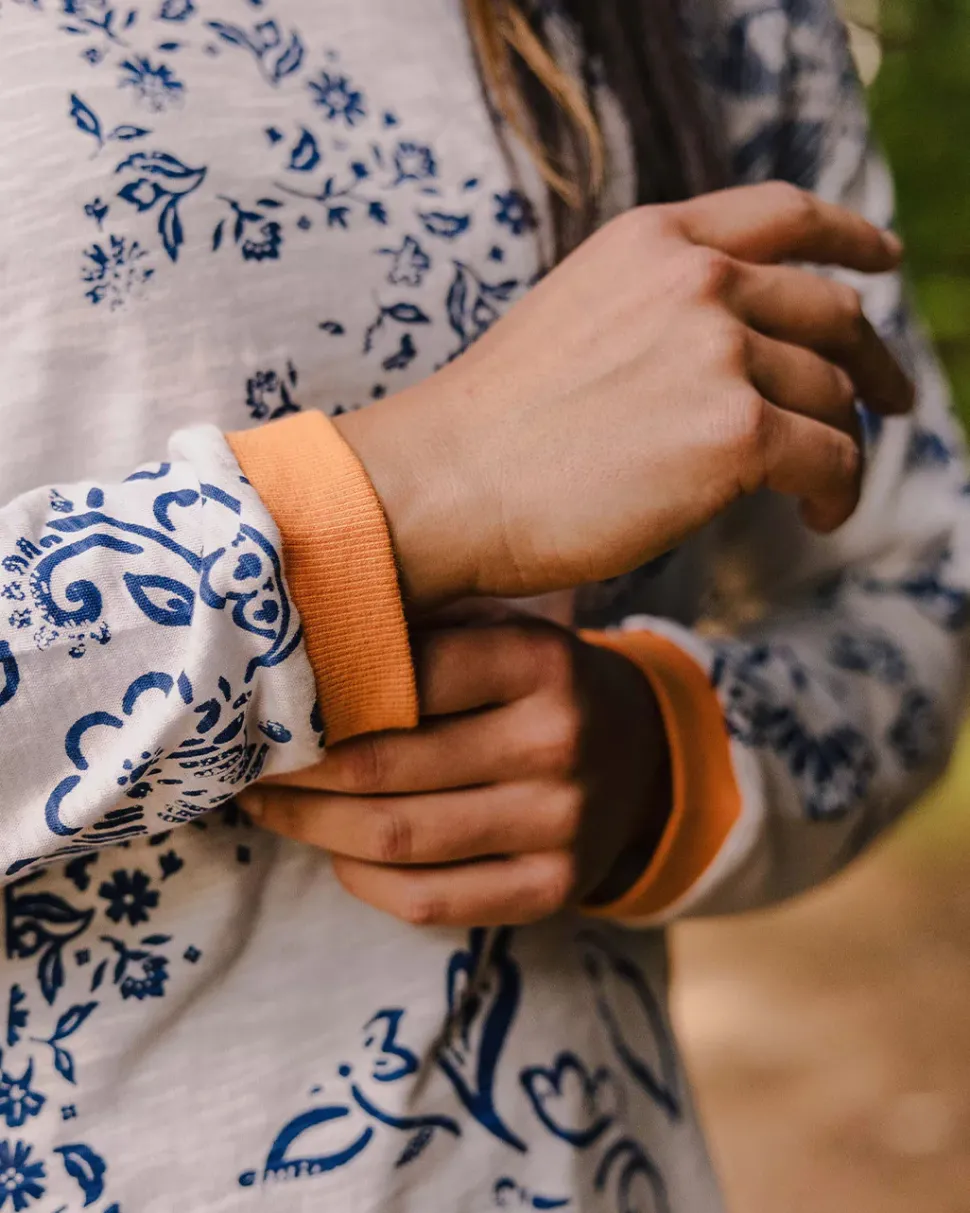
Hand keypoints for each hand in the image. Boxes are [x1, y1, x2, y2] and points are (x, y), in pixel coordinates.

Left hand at [240, 619, 668, 926]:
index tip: (265, 700)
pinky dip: (362, 879)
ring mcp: (562, 825)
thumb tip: (295, 642)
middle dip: (297, 771)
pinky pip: (429, 900)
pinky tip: (333, 850)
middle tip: (245, 762)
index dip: (321, 695)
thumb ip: (422, 631)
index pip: (405, 677)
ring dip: (312, 826)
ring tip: (267, 806)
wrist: (639, 755)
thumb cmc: (539, 683)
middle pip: (387, 767)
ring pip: (397, 838)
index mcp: (541, 660)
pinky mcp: (553, 889)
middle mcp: (558, 741)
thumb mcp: (502, 630)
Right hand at [336, 182, 911, 609]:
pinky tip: (818, 517)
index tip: (880, 262)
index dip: (848, 237)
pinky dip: (838, 493)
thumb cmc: (493, 428)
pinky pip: (829, 459)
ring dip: (843, 444)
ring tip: (826, 490)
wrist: (444, 485)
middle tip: (888, 399)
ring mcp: (720, 352)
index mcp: (653, 243)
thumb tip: (725, 351)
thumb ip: (652, 311)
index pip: (782, 215)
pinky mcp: (736, 433)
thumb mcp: (575, 320)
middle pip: (831, 312)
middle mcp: (698, 281)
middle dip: (870, 360)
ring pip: (831, 396)